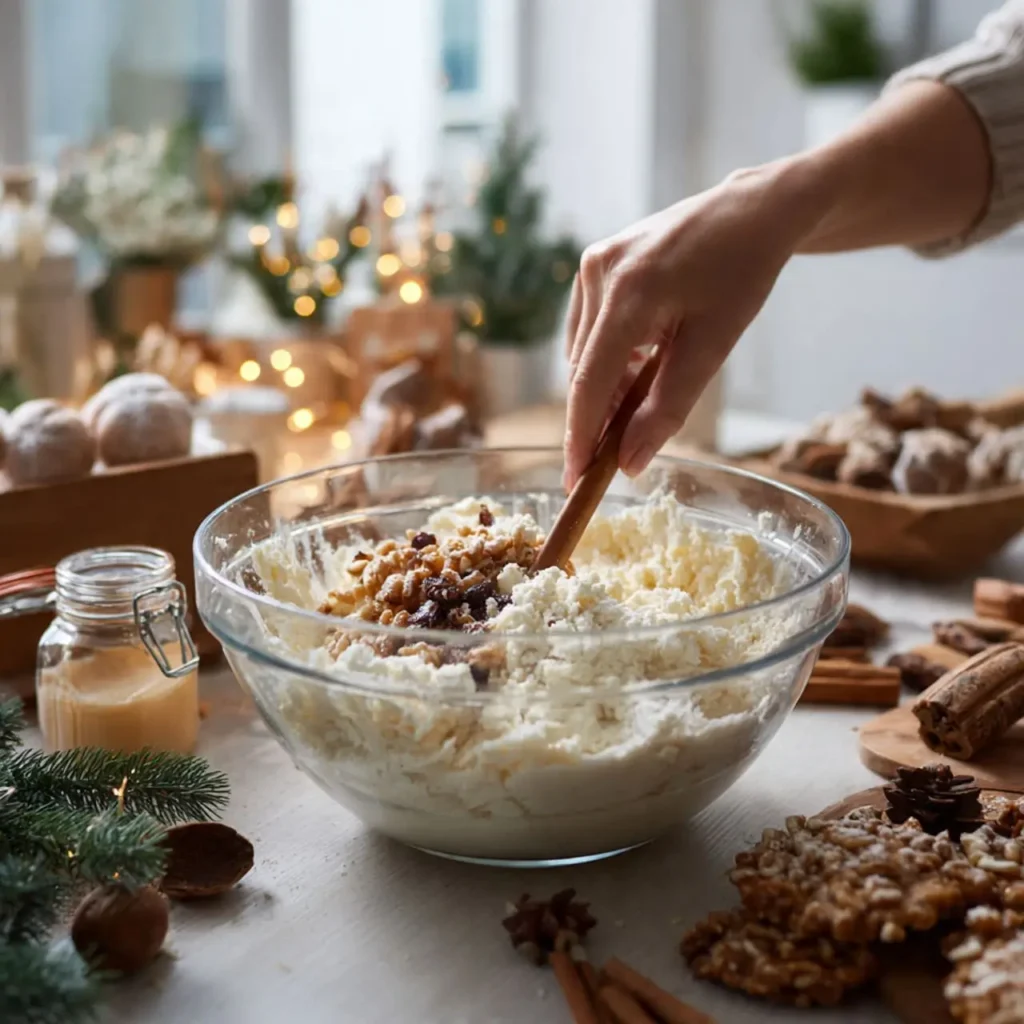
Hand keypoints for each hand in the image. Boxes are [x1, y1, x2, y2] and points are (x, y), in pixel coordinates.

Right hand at [563, 158, 828, 487]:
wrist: (751, 212)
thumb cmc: (740, 275)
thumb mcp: (711, 348)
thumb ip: (666, 409)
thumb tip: (629, 463)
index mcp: (627, 294)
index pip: (589, 383)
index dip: (580, 438)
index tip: (574, 481)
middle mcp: (598, 274)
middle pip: (582, 371)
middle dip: (598, 416)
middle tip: (620, 454)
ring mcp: (592, 264)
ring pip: (583, 352)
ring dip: (607, 386)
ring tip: (644, 398)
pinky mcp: (595, 262)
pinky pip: (589, 329)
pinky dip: (609, 357)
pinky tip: (642, 362)